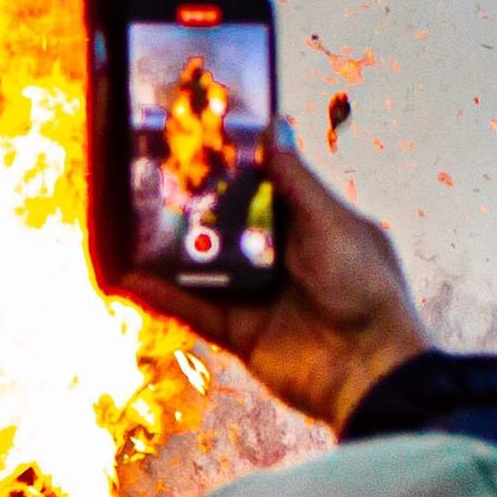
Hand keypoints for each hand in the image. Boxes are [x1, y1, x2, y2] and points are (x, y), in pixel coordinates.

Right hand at [121, 132, 428, 436]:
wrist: (368, 369)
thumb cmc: (364, 288)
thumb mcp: (331, 223)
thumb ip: (295, 180)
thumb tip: (274, 127)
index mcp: (313, 228)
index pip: (267, 191)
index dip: (236, 170)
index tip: (198, 143)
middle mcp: (282, 260)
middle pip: (228, 228)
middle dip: (194, 209)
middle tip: (151, 181)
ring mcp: (258, 296)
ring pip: (205, 268)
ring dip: (169, 253)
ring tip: (128, 228)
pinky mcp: (239, 332)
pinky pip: (195, 309)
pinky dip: (165, 296)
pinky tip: (132, 279)